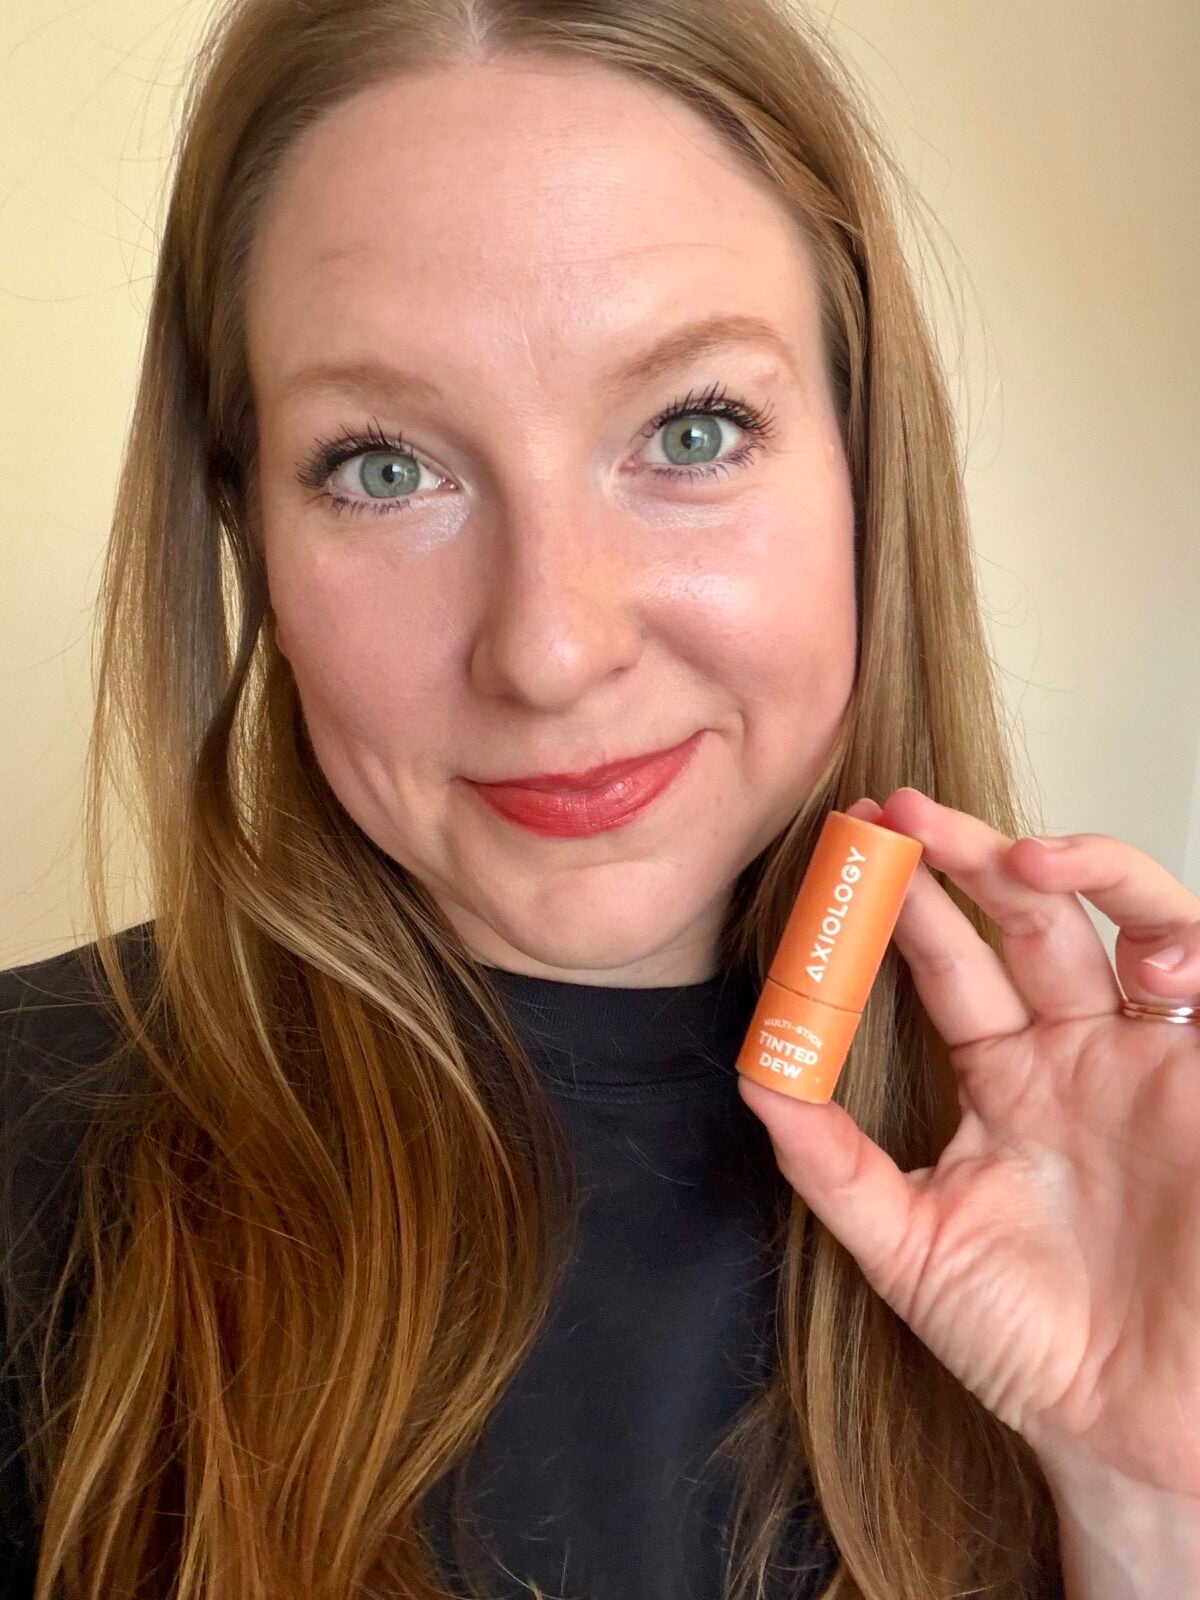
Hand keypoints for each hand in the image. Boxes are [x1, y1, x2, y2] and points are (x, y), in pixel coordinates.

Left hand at [737, 786, 1199, 1500]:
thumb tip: (754, 1072)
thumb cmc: (1028, 1342)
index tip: (842, 858)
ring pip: (1117, 922)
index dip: (898, 908)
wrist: (1129, 1430)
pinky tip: (1118, 931)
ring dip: (1066, 870)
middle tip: (898, 815)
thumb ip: (828, 1159)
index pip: (946, 965)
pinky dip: (1167, 934)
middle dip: (962, 856)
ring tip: (1003, 851)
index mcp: (1001, 1081)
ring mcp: (1146, 1061)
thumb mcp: (905, 1244)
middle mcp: (1074, 1054)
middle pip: (1021, 920)